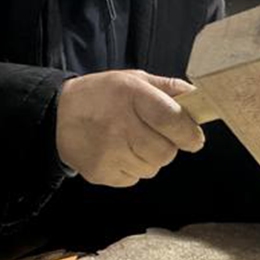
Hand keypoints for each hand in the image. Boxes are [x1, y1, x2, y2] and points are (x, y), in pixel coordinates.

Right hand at [56, 70, 205, 186]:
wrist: (59, 114)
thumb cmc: (102, 95)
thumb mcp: (134, 80)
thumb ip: (169, 88)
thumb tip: (200, 99)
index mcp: (132, 95)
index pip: (173, 120)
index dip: (189, 133)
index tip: (194, 138)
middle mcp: (119, 124)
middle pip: (165, 152)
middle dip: (167, 147)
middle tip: (153, 136)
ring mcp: (108, 152)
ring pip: (151, 168)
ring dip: (148, 158)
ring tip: (129, 141)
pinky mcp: (100, 172)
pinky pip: (133, 179)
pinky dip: (131, 168)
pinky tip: (116, 152)